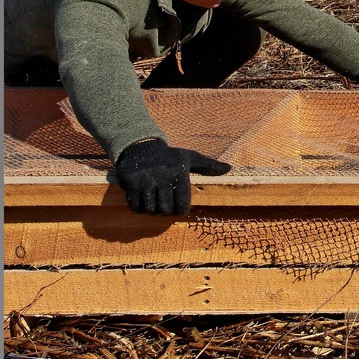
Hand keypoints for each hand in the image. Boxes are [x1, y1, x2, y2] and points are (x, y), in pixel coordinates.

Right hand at [115, 138, 231, 215]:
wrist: (140, 147)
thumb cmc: (170, 157)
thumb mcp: (190, 157)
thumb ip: (209, 165)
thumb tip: (229, 168)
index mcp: (179, 172)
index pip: (182, 204)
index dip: (181, 210)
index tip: (179, 208)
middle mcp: (162, 176)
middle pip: (165, 210)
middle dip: (166, 211)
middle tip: (166, 206)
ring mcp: (145, 180)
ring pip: (150, 210)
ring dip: (152, 210)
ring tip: (155, 201)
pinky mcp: (129, 183)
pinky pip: (135, 207)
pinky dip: (139, 207)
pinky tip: (143, 198)